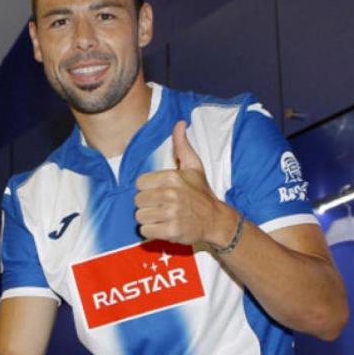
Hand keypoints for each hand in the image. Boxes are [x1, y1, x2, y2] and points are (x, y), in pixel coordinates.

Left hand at [135, 121, 236, 245]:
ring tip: (162, 216)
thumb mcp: (194, 167)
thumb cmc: (201, 193)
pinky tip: (163, 227)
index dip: (147, 189)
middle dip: (147, 205)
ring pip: (140, 216)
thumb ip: (182, 145)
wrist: (215, 220)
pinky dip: (151, 232)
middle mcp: (171, 194)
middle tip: (161, 206)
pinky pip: (145, 231)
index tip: (159, 192)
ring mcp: (171, 213)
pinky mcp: (171, 231)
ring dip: (148, 219)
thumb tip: (179, 123)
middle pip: (138, 200)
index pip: (139, 184)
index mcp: (172, 177)